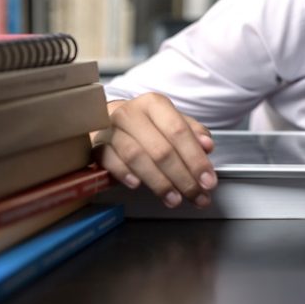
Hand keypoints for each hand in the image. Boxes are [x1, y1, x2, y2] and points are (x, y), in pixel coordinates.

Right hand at [92, 92, 217, 207]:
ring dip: (158, 182)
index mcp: (154, 104)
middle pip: (160, 149)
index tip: (208, 181)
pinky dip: (124, 174)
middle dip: (182, 177)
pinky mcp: (96, 145)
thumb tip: (207, 146)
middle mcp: (131, 113)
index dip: (196, 159)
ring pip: (136, 156)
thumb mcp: (173, 122)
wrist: (108, 121)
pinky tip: (137, 185)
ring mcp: (110, 129)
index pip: (179, 132)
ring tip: (174, 199)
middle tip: (196, 196)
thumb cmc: (147, 125)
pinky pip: (110, 161)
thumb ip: (193, 133)